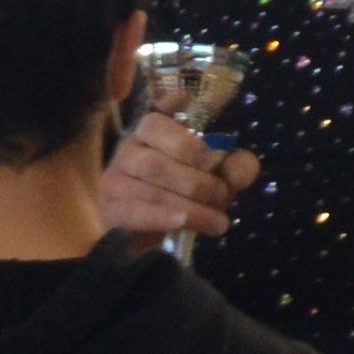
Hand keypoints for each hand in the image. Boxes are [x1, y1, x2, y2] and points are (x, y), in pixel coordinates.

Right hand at [98, 113, 257, 245]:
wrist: (143, 232)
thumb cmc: (183, 192)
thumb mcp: (215, 175)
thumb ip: (233, 167)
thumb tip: (242, 170)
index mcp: (151, 129)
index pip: (156, 121)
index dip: (187, 142)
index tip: (215, 158)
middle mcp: (128, 149)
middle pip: (159, 162)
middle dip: (198, 182)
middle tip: (223, 196)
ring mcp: (114, 179)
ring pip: (152, 190)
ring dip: (191, 207)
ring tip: (218, 222)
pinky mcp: (111, 209)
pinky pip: (134, 213)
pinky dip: (159, 217)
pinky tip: (181, 222)